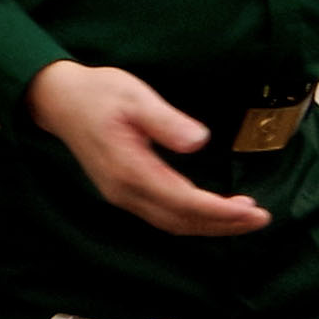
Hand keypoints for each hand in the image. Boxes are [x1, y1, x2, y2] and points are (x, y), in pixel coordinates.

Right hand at [22, 60, 272, 237]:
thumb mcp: (135, 97)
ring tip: (244, 216)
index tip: (254, 211)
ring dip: (209, 225)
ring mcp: (122, 195)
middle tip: (260, 218)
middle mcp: (125, 191)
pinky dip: (191, 218)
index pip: (184, 202)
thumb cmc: (98, 93)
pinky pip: (162, 215)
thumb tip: (199, 142)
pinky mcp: (123, 191)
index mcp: (130, 170)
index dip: (221, 211)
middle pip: (181, 221)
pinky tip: (211, 210)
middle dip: (223, 225)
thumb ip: (166, 122)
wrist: (58, 100)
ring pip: (172, 223)